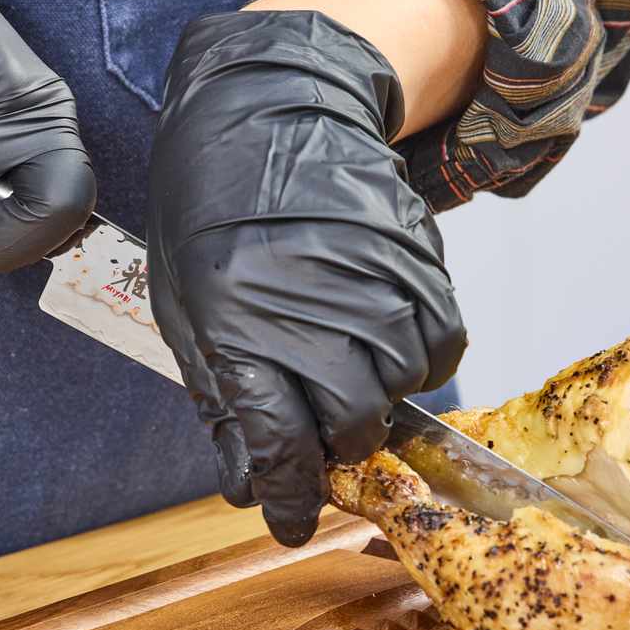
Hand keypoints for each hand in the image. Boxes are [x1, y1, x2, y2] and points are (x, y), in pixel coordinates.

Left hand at [147, 11, 466, 545]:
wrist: (268, 108)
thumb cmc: (210, 210)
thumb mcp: (185, 305)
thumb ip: (222, 395)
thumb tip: (248, 482)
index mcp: (237, 325)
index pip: (278, 445)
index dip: (288, 497)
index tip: (291, 521)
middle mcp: (311, 310)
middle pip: (351, 427)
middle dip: (335, 446)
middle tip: (318, 427)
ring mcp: (374, 284)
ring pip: (402, 390)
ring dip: (377, 397)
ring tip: (344, 361)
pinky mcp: (420, 262)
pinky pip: (443, 347)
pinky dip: (419, 359)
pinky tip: (384, 338)